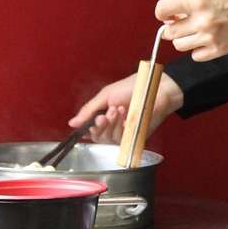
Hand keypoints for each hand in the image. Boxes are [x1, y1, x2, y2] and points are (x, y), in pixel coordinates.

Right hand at [68, 72, 183, 144]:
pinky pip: (122, 140)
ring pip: (109, 139)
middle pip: (97, 137)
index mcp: (102, 116)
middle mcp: (111, 127)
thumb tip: (72, 124)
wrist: (155, 88)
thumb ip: (88, 110)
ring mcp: (123, 133)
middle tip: (106, 114)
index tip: (95, 119)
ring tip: (119, 109)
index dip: (88, 128)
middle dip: (100, 126)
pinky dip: (122, 128)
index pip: (89, 131)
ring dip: (112, 124)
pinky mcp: (135, 138)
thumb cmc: (132, 88)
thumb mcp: (105, 95)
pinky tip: (127, 116)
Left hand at [156, 0, 227, 61]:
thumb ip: (190, 4)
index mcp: (199, 1)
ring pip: (179, 45)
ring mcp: (209, 38)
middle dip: (173, 27)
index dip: (162, 12)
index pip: (163, 9)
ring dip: (183, 39)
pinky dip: (197, 50)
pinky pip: (194, 56)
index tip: (167, 14)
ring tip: (196, 32)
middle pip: (169, 32)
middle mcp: (201, 21)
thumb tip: (171, 17)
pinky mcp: (217, 51)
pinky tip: (207, 41)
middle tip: (184, 23)